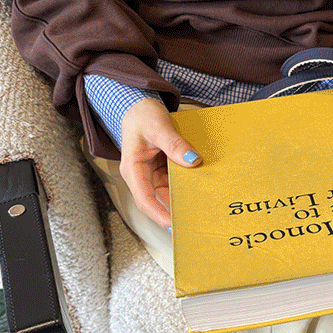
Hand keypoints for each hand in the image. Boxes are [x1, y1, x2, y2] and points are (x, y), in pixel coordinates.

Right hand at [118, 97, 200, 229]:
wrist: (139, 108)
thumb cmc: (143, 116)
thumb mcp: (159, 127)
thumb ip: (174, 144)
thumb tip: (193, 160)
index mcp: (133, 169)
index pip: (145, 199)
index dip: (159, 215)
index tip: (174, 225)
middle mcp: (140, 176)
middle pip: (156, 202)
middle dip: (172, 214)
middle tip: (193, 224)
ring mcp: (150, 176)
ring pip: (166, 196)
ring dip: (181, 203)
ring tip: (200, 212)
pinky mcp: (160, 172)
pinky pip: (173, 185)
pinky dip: (185, 189)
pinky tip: (199, 193)